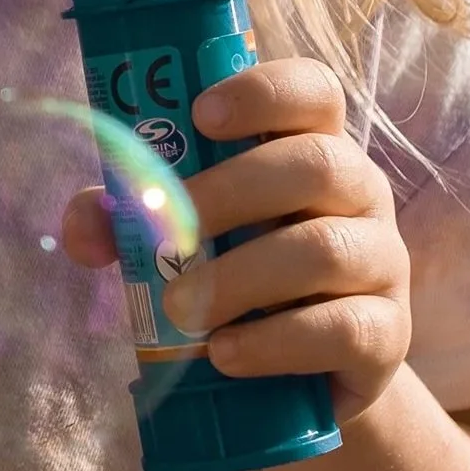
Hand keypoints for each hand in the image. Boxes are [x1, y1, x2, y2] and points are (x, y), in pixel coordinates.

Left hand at [63, 58, 411, 423]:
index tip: (202, 114)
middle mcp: (359, 194)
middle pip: (317, 163)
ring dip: (240, 277)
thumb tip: (83, 227)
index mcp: (312, 149)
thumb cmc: (239, 279)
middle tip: (168, 235)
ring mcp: (382, 263)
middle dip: (230, 193)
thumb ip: (127, 222)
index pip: (313, 91)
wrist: (302, 379)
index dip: (263, 92)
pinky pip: (343, 328)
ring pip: (325, 249)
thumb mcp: (184, 240)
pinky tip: (224, 354)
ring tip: (180, 308)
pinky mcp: (386, 335)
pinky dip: (274, 341)